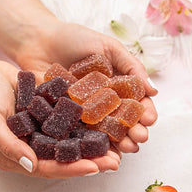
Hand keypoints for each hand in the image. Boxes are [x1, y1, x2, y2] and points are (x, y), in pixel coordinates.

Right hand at [0, 59, 120, 177]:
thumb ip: (7, 144)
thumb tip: (31, 166)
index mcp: (18, 155)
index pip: (48, 168)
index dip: (71, 169)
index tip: (95, 168)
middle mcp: (34, 146)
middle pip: (65, 158)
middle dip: (91, 161)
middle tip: (116, 162)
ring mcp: (43, 130)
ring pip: (72, 141)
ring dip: (94, 144)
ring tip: (119, 145)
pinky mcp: (50, 113)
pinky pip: (71, 121)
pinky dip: (88, 123)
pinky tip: (107, 121)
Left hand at [12, 21, 158, 152]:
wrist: (38, 40)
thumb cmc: (74, 38)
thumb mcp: (108, 47)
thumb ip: (131, 66)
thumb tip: (153, 91)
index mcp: (116, 85)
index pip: (135, 102)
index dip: (144, 112)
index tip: (149, 119)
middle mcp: (103, 101)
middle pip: (123, 120)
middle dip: (135, 131)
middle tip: (140, 139)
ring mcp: (85, 112)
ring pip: (105, 131)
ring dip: (119, 142)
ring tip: (127, 149)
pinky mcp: (67, 118)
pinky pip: (82, 134)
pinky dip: (93, 145)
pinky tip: (102, 153)